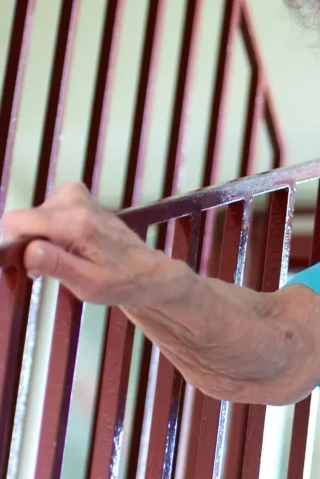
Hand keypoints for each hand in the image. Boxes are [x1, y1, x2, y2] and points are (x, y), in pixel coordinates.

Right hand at [1, 181, 157, 307]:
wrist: (147, 271)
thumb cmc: (121, 281)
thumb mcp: (88, 284)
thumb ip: (56, 265)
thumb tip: (28, 250)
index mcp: (75, 222)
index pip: (17, 221)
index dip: (10, 244)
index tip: (20, 266)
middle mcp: (73, 200)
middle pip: (23, 220)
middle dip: (27, 246)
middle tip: (45, 271)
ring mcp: (74, 194)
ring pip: (32, 219)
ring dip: (39, 242)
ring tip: (63, 260)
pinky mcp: (75, 195)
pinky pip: (44, 215)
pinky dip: (48, 233)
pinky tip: (66, 249)